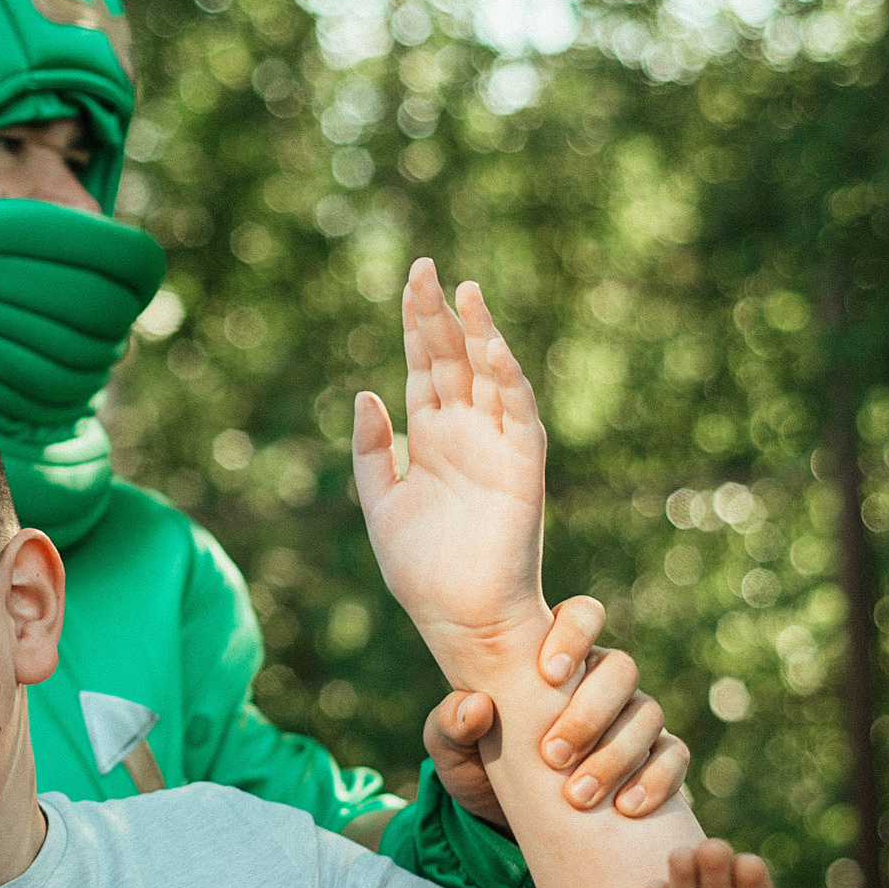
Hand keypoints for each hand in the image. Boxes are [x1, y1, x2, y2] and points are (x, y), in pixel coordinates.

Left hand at [352, 260, 549, 677]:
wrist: (457, 621)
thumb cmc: (421, 571)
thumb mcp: (379, 504)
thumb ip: (372, 451)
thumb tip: (366, 392)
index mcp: (431, 437)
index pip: (424, 366)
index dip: (416, 322)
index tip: (410, 277)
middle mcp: (466, 433)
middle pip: (452, 359)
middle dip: (439, 314)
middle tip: (424, 266)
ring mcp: (496, 447)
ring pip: (489, 376)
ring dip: (480, 334)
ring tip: (465, 291)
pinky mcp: (522, 468)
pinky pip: (518, 414)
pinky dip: (507, 379)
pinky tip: (490, 346)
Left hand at [424, 597, 690, 825]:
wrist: (509, 827)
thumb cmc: (479, 771)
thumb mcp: (451, 752)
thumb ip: (449, 725)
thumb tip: (477, 705)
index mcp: (553, 659)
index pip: (581, 617)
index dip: (575, 633)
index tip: (549, 673)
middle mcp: (599, 681)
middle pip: (621, 669)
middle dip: (590, 711)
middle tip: (553, 754)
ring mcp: (631, 719)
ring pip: (648, 714)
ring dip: (616, 754)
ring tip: (578, 794)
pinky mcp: (655, 760)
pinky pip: (674, 757)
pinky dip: (656, 779)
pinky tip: (626, 807)